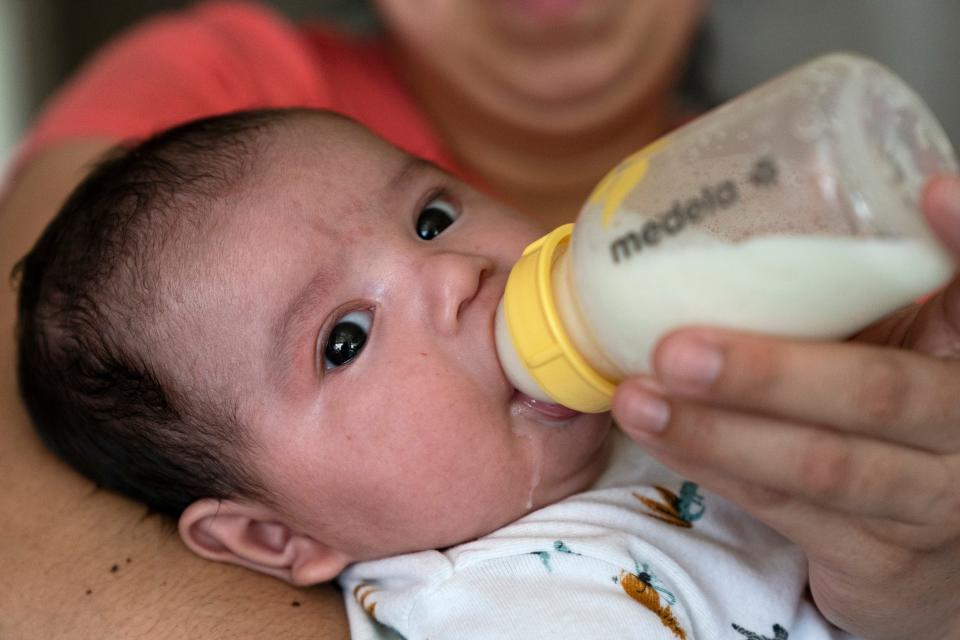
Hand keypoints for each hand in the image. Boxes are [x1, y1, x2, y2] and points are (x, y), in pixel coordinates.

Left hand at [611, 174, 959, 639]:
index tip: (931, 190)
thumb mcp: (892, 348)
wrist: (928, 554)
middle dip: (770, 372)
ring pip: (822, 465)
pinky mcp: (882, 560)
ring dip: (718, 431)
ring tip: (639, 398)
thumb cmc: (888, 420)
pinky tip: (659, 436)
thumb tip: (730, 216)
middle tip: (675, 349)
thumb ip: (847, 299)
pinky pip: (786, 510)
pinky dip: (715, 469)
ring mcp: (932, 502)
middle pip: (879, 393)